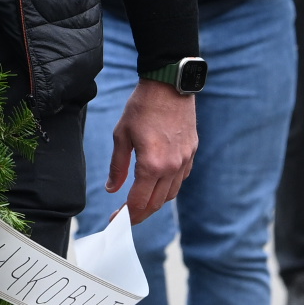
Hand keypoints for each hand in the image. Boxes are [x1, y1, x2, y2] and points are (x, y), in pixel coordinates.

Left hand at [107, 78, 198, 221]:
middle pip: (156, 203)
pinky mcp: (191, 152)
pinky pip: (181, 179)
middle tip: (125, 216)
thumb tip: (112, 189)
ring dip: (155, 202)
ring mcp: (184, 160)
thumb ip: (117, 166)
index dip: (126, 214)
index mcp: (152, 164)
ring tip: (140, 203)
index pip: (139, 202)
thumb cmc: (142, 106)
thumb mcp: (121, 135)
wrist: (169, 85)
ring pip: (170, 194)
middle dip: (140, 213)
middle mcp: (172, 167)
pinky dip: (168, 187)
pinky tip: (157, 184)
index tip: (115, 219)